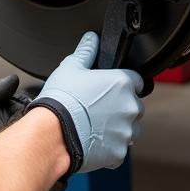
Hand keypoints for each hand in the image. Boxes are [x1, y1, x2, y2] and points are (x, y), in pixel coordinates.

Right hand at [27, 31, 143, 174]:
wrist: (52, 134)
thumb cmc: (61, 100)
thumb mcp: (70, 68)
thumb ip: (86, 51)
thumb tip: (91, 38)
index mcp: (122, 83)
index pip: (137, 80)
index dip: (124, 84)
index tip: (112, 90)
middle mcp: (130, 106)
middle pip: (134, 105)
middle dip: (121, 108)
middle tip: (99, 110)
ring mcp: (126, 131)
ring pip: (131, 129)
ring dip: (119, 128)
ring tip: (96, 127)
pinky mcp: (120, 152)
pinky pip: (120, 149)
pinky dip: (110, 147)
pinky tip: (93, 141)